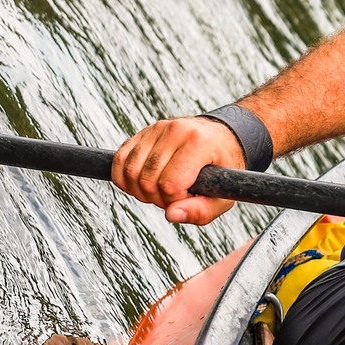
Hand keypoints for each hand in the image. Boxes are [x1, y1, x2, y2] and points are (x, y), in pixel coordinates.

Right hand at [112, 116, 243, 225]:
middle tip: (173, 197)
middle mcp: (175, 131)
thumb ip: (202, 210)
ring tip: (160, 190)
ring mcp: (156, 129)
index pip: (170, 183)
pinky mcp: (142, 133)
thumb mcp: (224, 194)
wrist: (221, 138)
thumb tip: (171, 215)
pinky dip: (125, 180)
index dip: (174, 200)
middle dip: (157, 198)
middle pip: (147, 179)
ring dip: (140, 191)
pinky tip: (142, 184)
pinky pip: (120, 161)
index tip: (187, 197)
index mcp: (199, 143)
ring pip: (130, 171)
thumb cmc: (223, 167)